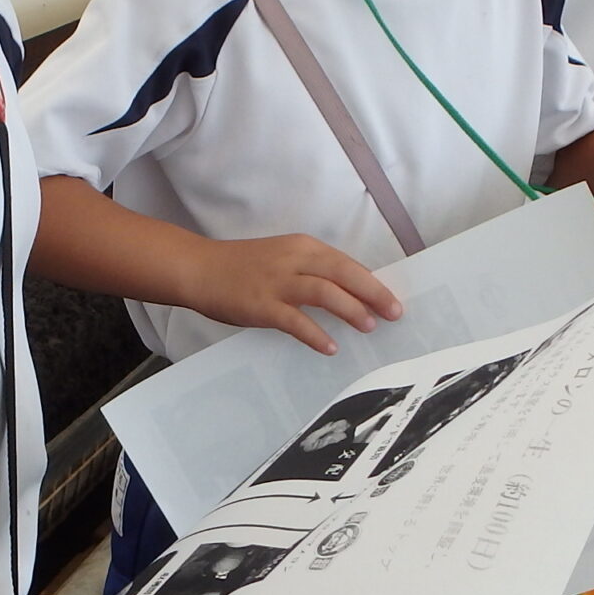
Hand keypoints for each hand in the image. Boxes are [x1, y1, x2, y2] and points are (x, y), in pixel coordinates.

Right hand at [180, 233, 402, 355]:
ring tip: (369, 327)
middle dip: (373, 293)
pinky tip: (330, 347)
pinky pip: (295, 321)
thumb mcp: (282, 259)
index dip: (372, 282)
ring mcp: (277, 282)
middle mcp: (294, 259)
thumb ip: (311, 272)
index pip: (346, 263)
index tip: (392, 300)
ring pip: (324, 292)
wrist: (198, 268)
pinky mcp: (261, 305)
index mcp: (303, 247)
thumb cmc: (241, 267)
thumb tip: (348, 297)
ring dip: (350, 309)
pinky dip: (315, 334)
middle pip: (343, 273)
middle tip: (395, 313)